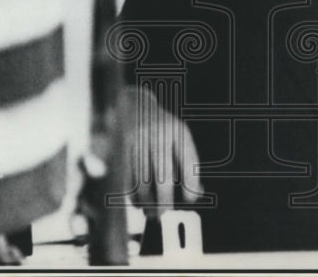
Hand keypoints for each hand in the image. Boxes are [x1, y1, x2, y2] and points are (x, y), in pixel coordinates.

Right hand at [124, 85, 203, 216]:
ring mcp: (138, 138)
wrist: (134, 104)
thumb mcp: (178, 136)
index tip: (190, 200)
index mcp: (177, 130)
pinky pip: (127, 175)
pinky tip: (138, 202)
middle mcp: (158, 132)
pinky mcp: (122, 145)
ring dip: (146, 201)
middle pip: (162, 174)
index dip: (190, 184)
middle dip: (164, 199)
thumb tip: (195, 195)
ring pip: (142, 178)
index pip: (188, 160)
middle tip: (166, 214)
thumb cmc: (162, 128)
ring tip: (152, 213)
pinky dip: (132, 193)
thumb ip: (187, 163)